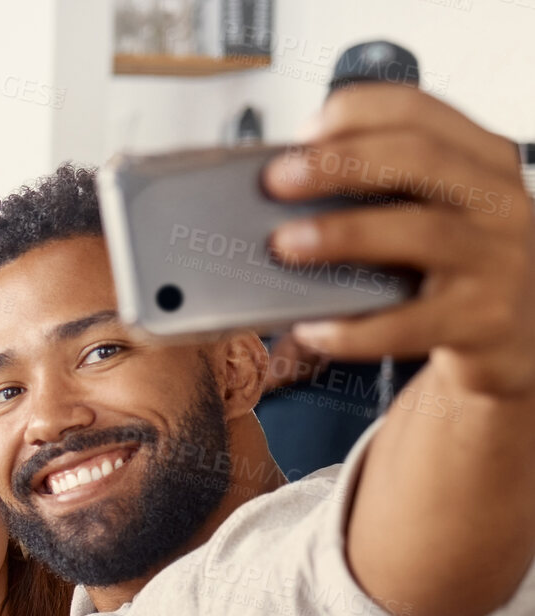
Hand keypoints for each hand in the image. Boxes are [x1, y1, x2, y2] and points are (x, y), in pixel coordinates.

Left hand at [264, 85, 534, 400]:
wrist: (520, 332)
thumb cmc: (460, 263)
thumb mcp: (440, 207)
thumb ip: (386, 185)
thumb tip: (291, 179)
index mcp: (482, 159)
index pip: (419, 111)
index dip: (355, 113)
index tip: (303, 133)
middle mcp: (498, 201)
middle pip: (419, 159)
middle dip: (340, 164)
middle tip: (278, 180)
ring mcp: (496, 260)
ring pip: (419, 232)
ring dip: (342, 234)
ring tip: (286, 244)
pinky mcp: (481, 319)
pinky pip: (408, 324)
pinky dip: (353, 328)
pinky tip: (312, 328)